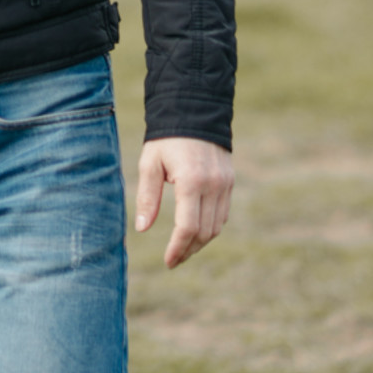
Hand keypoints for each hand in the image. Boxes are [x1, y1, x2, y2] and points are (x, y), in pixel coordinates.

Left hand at [135, 137, 232, 269]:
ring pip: (217, 226)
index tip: (168, 261)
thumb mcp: (150, 164)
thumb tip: (142, 229)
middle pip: (205, 232)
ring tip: (183, 250)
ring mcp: (225, 184)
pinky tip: (195, 231)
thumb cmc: (166, 138)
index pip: (188, 227)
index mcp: (191, 181)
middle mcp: (213, 185)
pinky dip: (211, 227)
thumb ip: (148, 197)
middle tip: (173, 260)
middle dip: (189, 250)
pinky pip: (223, 213)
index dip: (178, 248)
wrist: (195, 111)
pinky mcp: (229, 182)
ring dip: (201, 242)